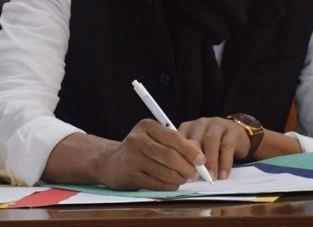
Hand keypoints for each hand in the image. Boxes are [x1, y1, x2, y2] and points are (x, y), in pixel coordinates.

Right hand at [93, 119, 207, 189]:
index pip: (173, 138)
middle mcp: (137, 140)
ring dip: (179, 178)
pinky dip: (168, 186)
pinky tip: (173, 185)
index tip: (201, 160)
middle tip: (194, 174)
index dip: (190, 150)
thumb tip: (200, 157)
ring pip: (164, 171)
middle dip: (186, 167)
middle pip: (170, 156)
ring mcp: (131, 158)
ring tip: (184, 179)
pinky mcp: (130, 175)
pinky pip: (155, 183)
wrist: (111, 162)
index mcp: (147, 126)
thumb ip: (176, 143)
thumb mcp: (156, 138)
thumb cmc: (142, 149)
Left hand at [179, 117, 250, 179]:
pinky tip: (223, 175)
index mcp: (188, 128)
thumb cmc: (214, 147)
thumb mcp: (198, 150)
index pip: (179, 141)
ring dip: (210, 161)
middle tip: (195, 177)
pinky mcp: (233, 130)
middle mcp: (200, 123)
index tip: (183, 174)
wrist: (238, 138)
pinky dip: (225, 162)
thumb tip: (186, 177)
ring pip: (210, 141)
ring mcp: (217, 124)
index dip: (180, 158)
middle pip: (194, 140)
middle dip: (194, 160)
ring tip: (211, 177)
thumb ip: (190, 158)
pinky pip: (227, 146)